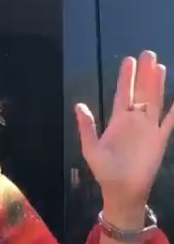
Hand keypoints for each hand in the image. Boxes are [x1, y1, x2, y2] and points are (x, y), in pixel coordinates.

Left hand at [75, 51, 173, 224]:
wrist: (121, 190)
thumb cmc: (104, 170)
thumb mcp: (91, 148)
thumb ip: (87, 126)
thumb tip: (79, 105)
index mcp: (117, 121)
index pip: (123, 94)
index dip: (126, 78)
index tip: (128, 60)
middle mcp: (134, 121)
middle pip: (141, 92)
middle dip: (144, 74)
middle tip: (148, 53)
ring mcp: (148, 128)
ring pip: (155, 101)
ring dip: (157, 84)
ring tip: (159, 66)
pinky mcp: (160, 139)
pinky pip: (170, 121)